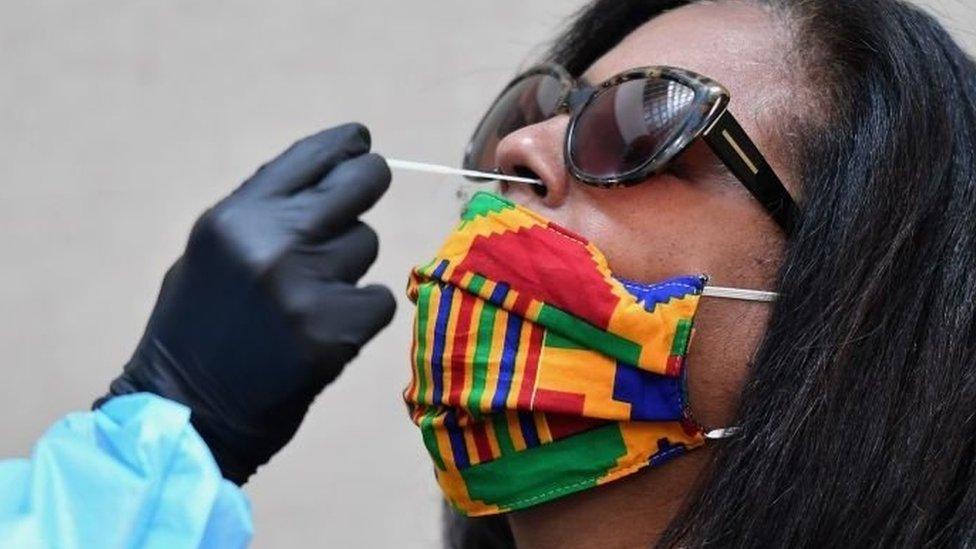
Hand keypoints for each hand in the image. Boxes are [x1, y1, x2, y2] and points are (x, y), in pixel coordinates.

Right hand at [96, 123, 395, 483]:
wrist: (188, 411)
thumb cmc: (195, 329)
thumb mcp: (213, 252)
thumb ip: (265, 214)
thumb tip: (329, 180)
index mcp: (238, 216)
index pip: (313, 156)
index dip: (346, 145)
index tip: (361, 142)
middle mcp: (275, 240)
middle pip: (363, 182)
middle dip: (369, 182)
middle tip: (366, 191)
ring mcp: (308, 285)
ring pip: (366, 244)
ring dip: (349, 264)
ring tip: (309, 296)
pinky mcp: (335, 331)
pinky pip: (379, 299)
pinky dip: (362, 312)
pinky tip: (327, 329)